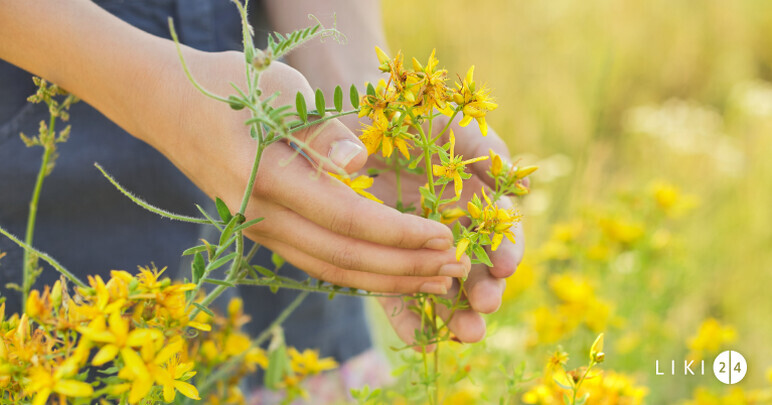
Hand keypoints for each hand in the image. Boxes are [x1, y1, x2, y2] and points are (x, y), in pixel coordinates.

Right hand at [154, 52, 474, 293]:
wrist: (169, 106)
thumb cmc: (230, 87)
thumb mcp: (278, 90)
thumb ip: (320, 129)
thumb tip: (360, 164)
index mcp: (268, 179)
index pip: (348, 221)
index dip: (401, 234)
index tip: (445, 237)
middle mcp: (260, 217)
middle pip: (344, 258)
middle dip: (405, 268)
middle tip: (455, 271)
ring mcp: (257, 230)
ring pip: (330, 270)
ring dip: (386, 280)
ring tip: (434, 283)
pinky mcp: (261, 232)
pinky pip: (315, 263)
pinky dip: (358, 273)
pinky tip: (391, 273)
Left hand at [337, 113, 524, 344]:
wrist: (355, 116)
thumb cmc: (409, 115)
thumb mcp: (451, 127)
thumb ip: (486, 152)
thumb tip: (524, 192)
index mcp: (472, 201)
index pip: (498, 235)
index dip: (506, 252)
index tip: (505, 267)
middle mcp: (449, 229)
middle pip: (475, 271)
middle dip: (484, 292)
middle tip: (484, 308)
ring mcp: (416, 247)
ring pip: (441, 289)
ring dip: (454, 314)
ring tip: (463, 334)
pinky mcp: (381, 259)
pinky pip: (395, 294)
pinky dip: (409, 318)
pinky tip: (421, 339)